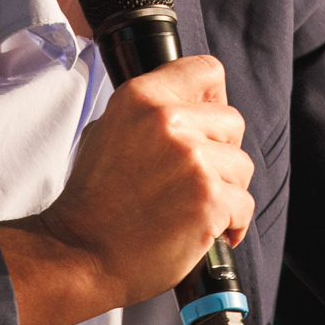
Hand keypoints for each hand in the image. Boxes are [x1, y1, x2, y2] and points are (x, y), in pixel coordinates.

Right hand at [0, 54, 251, 324]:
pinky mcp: (209, 199)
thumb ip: (149, 113)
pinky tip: (205, 230)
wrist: (81, 254)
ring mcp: (192, 160)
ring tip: (192, 207)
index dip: (213, 98)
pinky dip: (231, 223)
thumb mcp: (106, 132)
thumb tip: (188, 105)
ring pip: (242, 165)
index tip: (208, 121)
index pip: (206, 71)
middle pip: (232, 121)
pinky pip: (244, 204)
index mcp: (142, 98)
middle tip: (193, 178)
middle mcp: (168, 121)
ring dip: (226, 189)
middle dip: (220, 151)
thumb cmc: (93, 201)